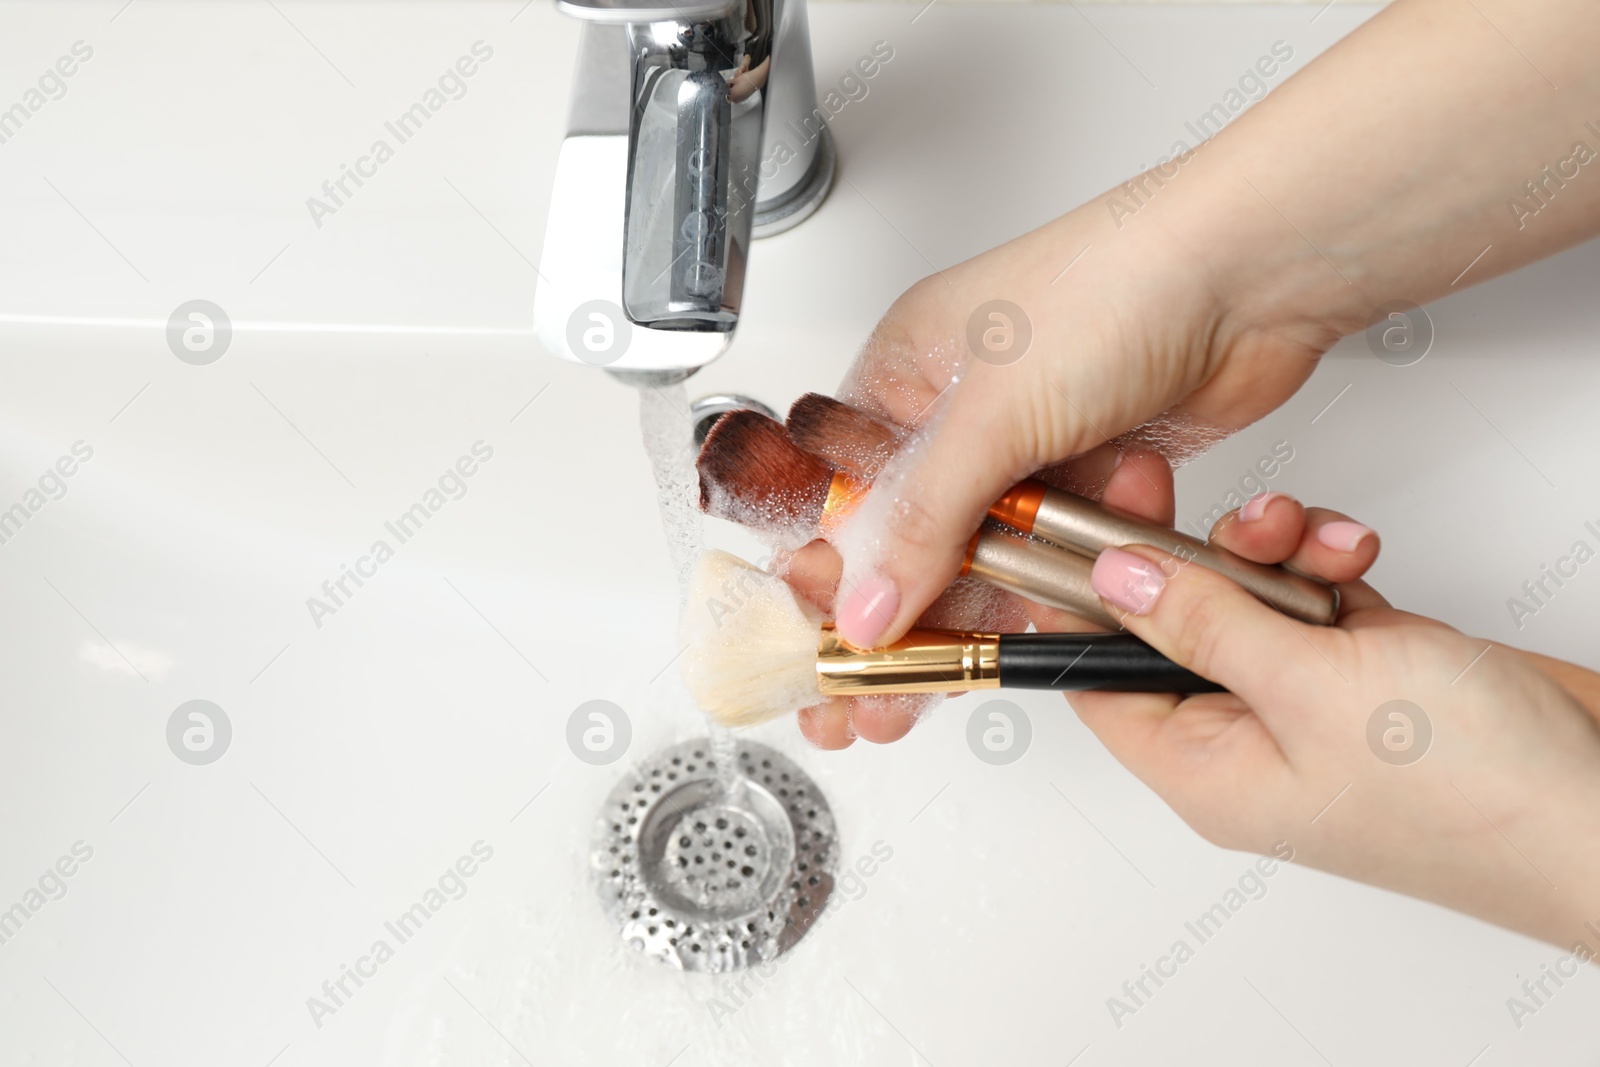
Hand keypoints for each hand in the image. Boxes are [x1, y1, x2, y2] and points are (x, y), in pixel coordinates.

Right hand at [825, 0, 1599, 653]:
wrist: (1253, 274)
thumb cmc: (1116, 285)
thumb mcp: (992, 416)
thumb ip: (922, 524)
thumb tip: (865, 607)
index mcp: (904, 371)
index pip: (840, 495)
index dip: (829, 578)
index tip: (833, 649)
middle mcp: (962, 409)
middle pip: (915, 537)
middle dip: (909, 616)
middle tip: (892, 691)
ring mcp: (1033, 441)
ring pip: (994, 553)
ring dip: (998, 598)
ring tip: (978, 655)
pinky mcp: (1096, 469)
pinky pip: (1062, 550)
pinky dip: (1068, 572)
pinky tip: (1071, 586)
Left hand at [1076, 494, 1599, 948]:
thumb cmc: (1474, 791)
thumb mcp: (1309, 689)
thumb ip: (1204, 624)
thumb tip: (1113, 578)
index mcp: (1204, 768)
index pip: (1094, 674)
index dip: (1080, 598)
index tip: (1087, 521)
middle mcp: (1247, 739)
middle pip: (1172, 625)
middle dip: (1194, 559)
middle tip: (1206, 507)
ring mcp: (1308, 703)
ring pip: (1246, 598)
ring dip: (1273, 554)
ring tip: (1312, 543)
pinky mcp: (1366, 670)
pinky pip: (1313, 597)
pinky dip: (1328, 566)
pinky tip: (1357, 555)